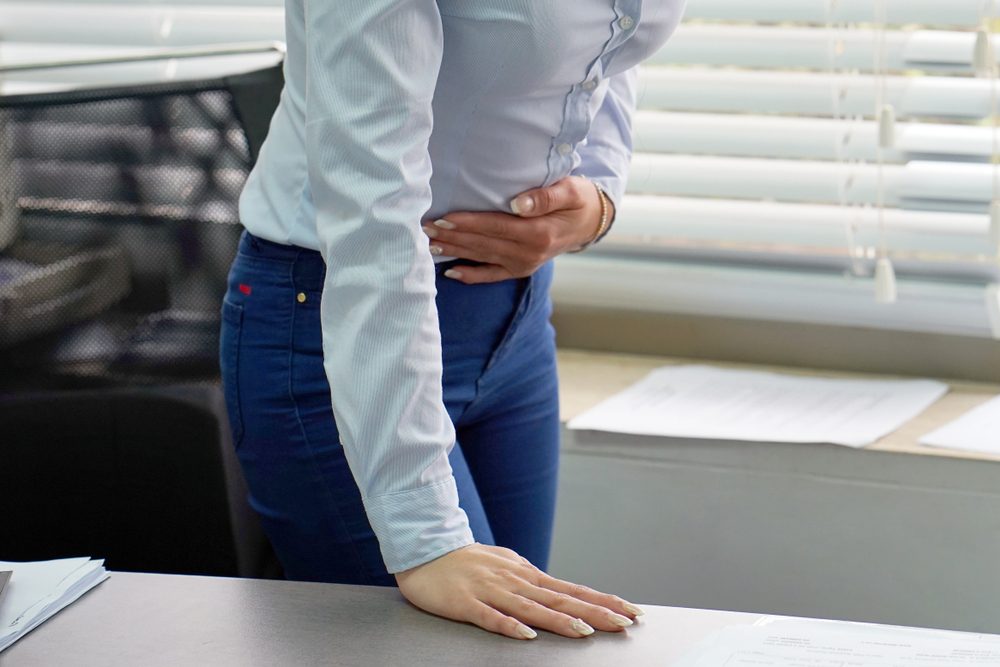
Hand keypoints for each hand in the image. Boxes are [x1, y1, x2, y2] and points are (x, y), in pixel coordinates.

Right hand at [395, 543, 642, 639]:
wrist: (425, 549)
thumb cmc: (466, 560)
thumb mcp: (505, 564)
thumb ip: (529, 579)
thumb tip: (553, 588)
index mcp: (526, 575)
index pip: (571, 589)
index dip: (602, 601)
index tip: (630, 611)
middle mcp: (515, 582)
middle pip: (560, 599)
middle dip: (595, 612)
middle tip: (624, 624)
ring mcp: (491, 592)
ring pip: (531, 608)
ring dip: (558, 620)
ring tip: (585, 632)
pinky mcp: (466, 604)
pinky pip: (490, 617)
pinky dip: (509, 626)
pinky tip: (525, 636)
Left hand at [422, 176, 613, 284]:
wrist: (590, 223)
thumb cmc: (577, 200)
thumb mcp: (570, 190)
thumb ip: (545, 197)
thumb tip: (517, 204)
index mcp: (538, 233)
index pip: (495, 226)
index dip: (468, 223)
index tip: (443, 217)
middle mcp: (528, 253)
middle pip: (482, 243)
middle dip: (451, 236)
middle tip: (423, 228)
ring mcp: (523, 265)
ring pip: (481, 257)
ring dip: (453, 251)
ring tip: (427, 244)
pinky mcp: (520, 270)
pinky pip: (491, 275)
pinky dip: (470, 275)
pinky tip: (450, 272)